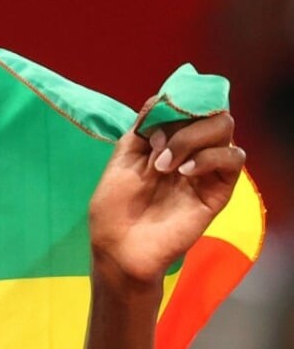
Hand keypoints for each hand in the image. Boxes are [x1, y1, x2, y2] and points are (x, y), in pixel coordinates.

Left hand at [87, 100, 244, 288]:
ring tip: (164, 165)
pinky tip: (185, 172)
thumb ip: (143, 129)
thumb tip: (162, 99)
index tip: (158, 113)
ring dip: (192, 138)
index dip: (178, 100)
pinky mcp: (218, 190)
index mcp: (167, 140)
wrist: (119, 248)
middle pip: (210, 110)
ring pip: (224, 127)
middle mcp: (190, 150)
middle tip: (158, 147)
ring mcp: (205, 169)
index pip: (188, 104)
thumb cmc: (114, 209)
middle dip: (184, 119)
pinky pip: (233, 158)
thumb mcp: (121, 160)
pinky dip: (210, 157)